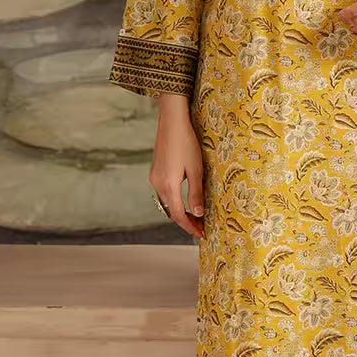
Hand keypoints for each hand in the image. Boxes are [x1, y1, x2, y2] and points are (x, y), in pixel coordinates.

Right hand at [151, 95, 204, 236]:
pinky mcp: (156, 170)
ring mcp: (155, 176)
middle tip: (202, 228)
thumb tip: (198, 214)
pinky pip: (165, 191)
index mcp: (168, 185)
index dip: (189, 226)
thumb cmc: (186, 143)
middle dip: (186, 221)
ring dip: (181, 211)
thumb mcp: (195, 170)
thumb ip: (195, 193)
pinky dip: (175, 200)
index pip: (178, 214)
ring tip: (196, 216)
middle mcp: (157, 183)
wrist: (172, 122)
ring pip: (168, 201)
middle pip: (171, 210)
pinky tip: (185, 199)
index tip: (201, 234)